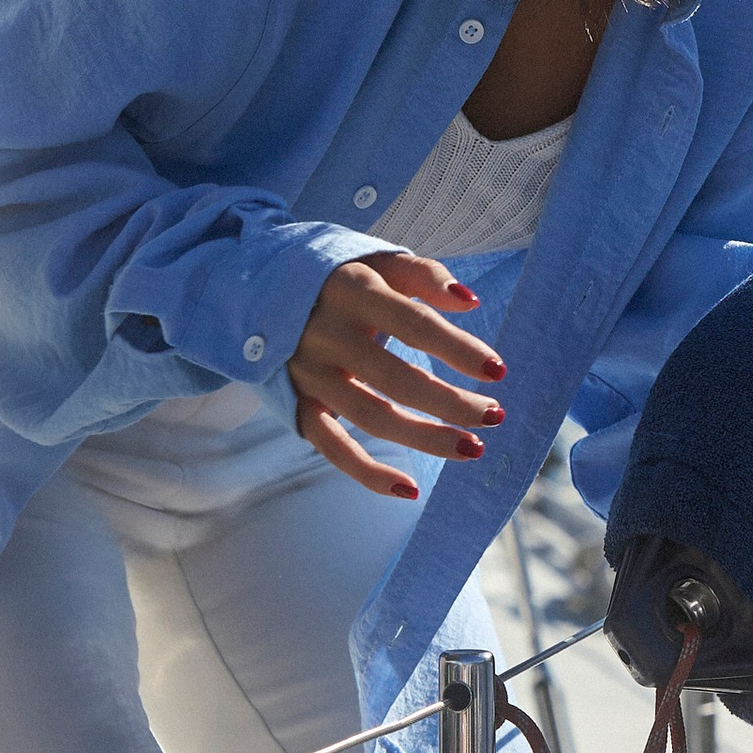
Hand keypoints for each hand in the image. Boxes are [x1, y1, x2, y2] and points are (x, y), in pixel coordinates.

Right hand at [289, 253, 506, 501]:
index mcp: (353, 291)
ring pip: (370, 416)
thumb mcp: (377, 262)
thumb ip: (424, 276)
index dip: (456, 349)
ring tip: (472, 448)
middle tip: (494, 415)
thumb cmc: (339, 278)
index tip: (498, 370)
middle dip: (450, 402)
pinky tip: (409, 490)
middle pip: (396, 378)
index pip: (414, 324)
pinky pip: (332, 446)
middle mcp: (327, 335)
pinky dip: (367, 473)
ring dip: (424, 438)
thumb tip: (470, 302)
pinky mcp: (297, 404)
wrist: (255, 289)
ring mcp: (309, 374)